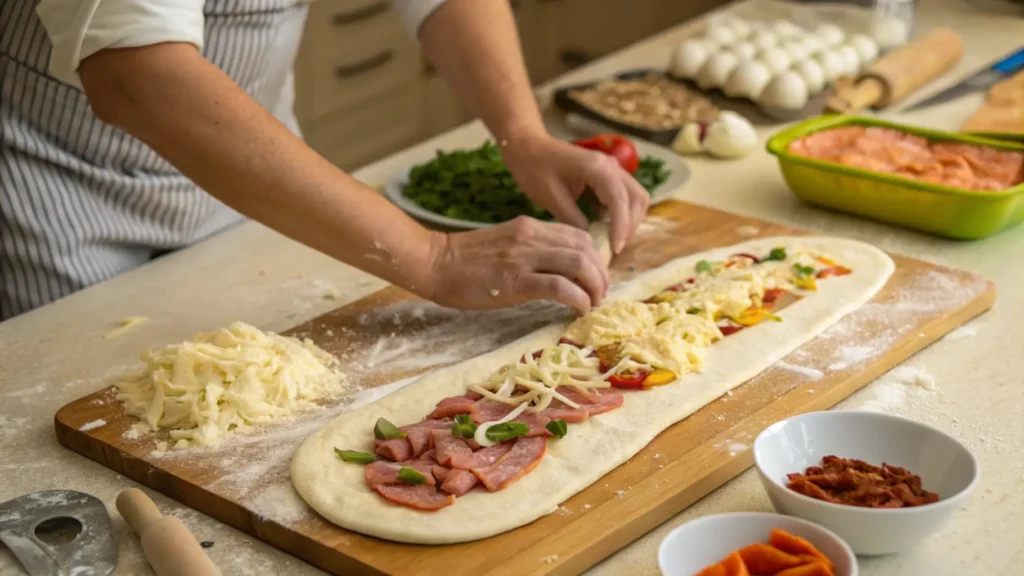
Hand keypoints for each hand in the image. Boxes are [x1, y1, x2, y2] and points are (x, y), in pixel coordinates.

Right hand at [425, 216, 608, 312]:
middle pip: (585, 249)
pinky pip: (560, 286)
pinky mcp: (516, 281)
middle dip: (600, 274)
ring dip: (594, 286)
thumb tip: (557, 269)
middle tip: (599, 295)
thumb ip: (530, 249)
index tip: (594, 278)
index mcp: (530, 227)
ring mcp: (524, 258)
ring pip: (579, 264)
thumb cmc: (464, 261)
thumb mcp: (504, 244)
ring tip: (593, 303)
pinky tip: (579, 309)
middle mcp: (531, 237)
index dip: (595, 258)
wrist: (434, 263)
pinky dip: (578, 298)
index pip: (578, 236)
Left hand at [501, 131, 649, 253]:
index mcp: (598, 169)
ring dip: (629, 220)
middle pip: (637, 198)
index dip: (621, 227)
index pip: (620, 200)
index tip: (615, 249)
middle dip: (630, 226)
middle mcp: (611, 166)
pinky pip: (624, 196)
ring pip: (635, 197)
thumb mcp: (553, 199)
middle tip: (615, 249)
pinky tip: (606, 228)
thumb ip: (575, 221)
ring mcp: (612, 170)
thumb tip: (592, 243)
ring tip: (613, 240)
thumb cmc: (536, 170)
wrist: (527, 147)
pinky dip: (621, 213)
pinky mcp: (607, 176)